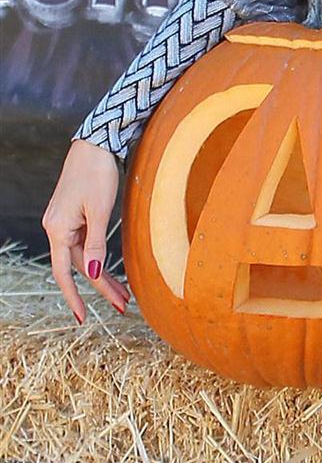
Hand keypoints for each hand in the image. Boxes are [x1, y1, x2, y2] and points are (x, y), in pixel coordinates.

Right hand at [43, 138, 129, 321]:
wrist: (95, 144)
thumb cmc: (96, 173)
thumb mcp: (98, 211)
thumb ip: (95, 244)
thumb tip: (95, 274)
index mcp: (57, 229)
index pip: (64, 273)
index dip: (74, 297)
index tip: (83, 318)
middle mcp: (57, 228)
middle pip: (79, 267)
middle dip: (101, 288)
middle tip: (123, 306)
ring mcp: (65, 222)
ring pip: (85, 257)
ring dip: (104, 275)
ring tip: (125, 294)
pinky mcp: (76, 216)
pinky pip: (87, 245)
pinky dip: (100, 258)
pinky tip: (112, 270)